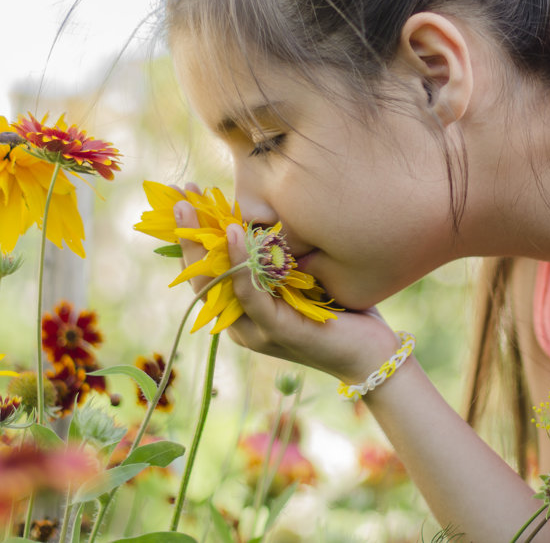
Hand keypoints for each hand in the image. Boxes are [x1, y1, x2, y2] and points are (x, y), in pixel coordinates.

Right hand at [171, 184, 399, 383]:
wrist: (372, 353)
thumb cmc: (341, 311)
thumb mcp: (303, 277)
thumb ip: (279, 257)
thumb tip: (265, 215)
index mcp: (242, 312)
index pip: (205, 272)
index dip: (191, 236)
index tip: (184, 197)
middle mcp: (240, 323)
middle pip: (200, 277)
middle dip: (186, 234)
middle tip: (177, 197)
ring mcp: (255, 329)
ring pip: (216, 283)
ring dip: (201, 243)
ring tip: (191, 207)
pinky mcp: (276, 330)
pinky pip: (250, 292)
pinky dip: (239, 262)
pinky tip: (233, 232)